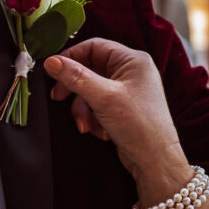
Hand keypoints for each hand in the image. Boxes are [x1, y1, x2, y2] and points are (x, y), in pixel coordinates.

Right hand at [44, 38, 187, 182]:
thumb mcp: (103, 98)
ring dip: (84, 110)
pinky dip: (94, 119)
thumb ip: (76, 77)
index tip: (52, 70)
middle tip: (58, 98)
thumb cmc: (139, 126)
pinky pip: (98, 106)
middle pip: (90, 70)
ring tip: (87, 126)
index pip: (94, 46)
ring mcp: (128, 91)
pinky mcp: (123, 109)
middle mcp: (131, 72)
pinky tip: (101, 132)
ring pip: (91, 91)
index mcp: (133, 60)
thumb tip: (52, 62)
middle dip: (75, 90)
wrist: (156, 162)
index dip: (71, 57)